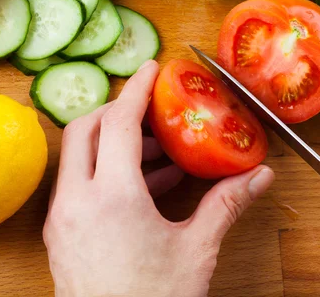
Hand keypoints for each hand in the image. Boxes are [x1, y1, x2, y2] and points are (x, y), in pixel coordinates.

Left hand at [43, 60, 274, 296]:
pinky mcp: (60, 236)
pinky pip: (78, 185)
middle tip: (151, 109)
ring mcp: (62, 219)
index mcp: (111, 197)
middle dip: (117, 110)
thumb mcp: (195, 249)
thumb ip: (226, 205)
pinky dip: (105, 172)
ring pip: (78, 158)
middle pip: (86, 129)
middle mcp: (75, 201)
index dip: (136, 89)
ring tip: (158, 152)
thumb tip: (259, 177)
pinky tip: (144, 186)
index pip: (119, 121)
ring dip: (114, 143)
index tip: (150, 69)